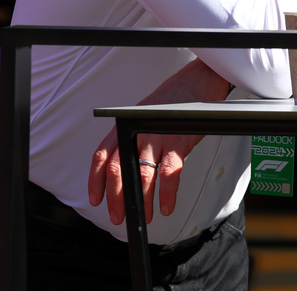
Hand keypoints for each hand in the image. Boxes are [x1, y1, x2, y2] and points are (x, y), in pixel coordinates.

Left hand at [87, 58, 229, 224]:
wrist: (200, 81)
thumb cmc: (175, 100)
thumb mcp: (146, 115)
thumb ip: (135, 136)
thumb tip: (128, 166)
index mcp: (127, 125)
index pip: (103, 156)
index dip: (96, 180)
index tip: (96, 200)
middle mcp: (139, 131)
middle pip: (119, 170)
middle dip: (117, 199)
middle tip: (120, 217)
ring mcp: (158, 136)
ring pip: (143, 176)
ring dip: (143, 201)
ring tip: (146, 216)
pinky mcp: (179, 141)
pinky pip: (170, 173)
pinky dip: (168, 193)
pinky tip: (167, 206)